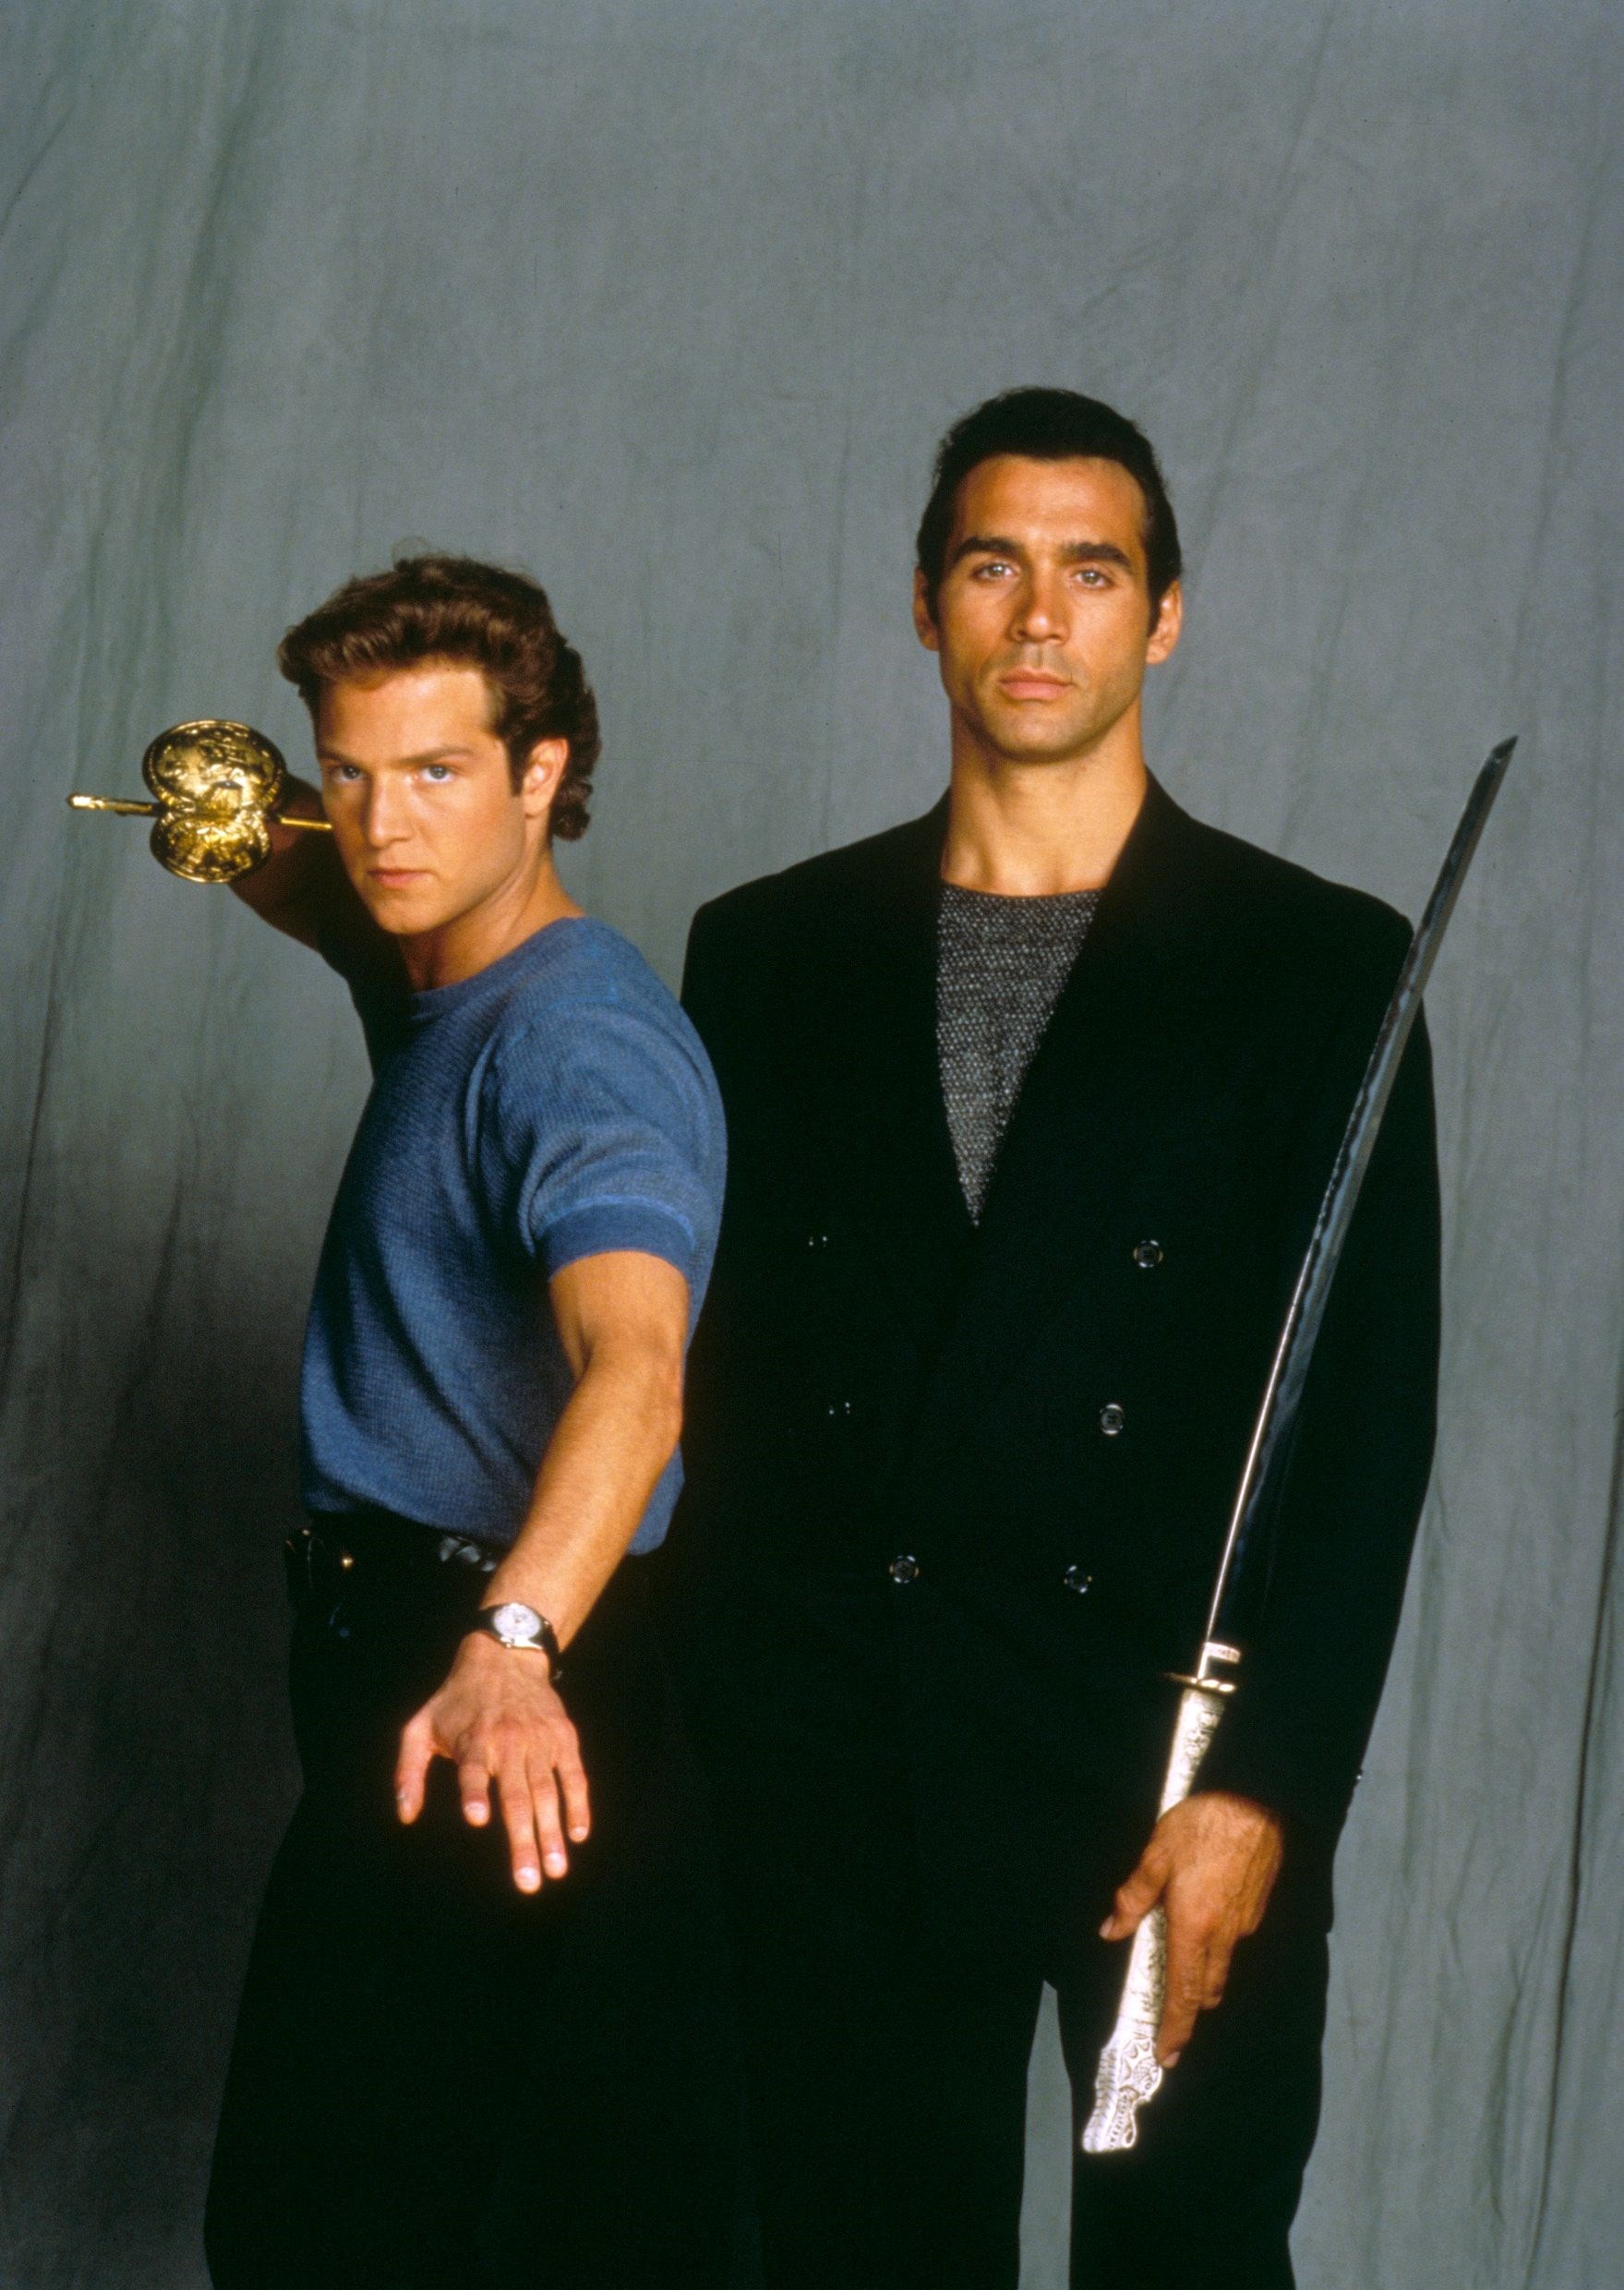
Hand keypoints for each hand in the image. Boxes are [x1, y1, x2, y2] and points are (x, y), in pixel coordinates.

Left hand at [394, 1632, 590, 1893]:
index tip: (478, 1818)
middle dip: (523, 1841)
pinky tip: (579, 1834)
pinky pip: (574, 1776)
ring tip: (555, 1869)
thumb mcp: (420, 1726)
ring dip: (552, 1833)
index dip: (475, 1792)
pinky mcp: (563, 1738)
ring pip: (548, 1792)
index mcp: (473, 1740)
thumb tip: (406, 1817)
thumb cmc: (456, 1700)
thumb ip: (408, 1771)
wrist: (504, 1656)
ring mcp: (539, 1740)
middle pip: (517, 1796)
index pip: (473, 1770)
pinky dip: (579, 1805)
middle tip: (528, 1882)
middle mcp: (508, 1742)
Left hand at [1099, 1791, 1283, 2065]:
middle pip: (1206, 1991)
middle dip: (1188, 2010)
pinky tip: (1205, 1923)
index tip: (1167, 2055)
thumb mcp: (1155, 1856)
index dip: (1175, 2029)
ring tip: (1183, 1971)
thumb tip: (1111, 1930)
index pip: (1183, 1994)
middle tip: (1170, 2019)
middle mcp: (1223, 1936)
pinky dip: (1217, 1948)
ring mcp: (1245, 1925)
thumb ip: (1132, 1898)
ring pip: (1222, 1968)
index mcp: (1193, 1927)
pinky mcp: (1257, 1910)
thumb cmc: (1201, 1825)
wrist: (1255, 1803)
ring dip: (1203, 1980)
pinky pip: (1234, 1942)